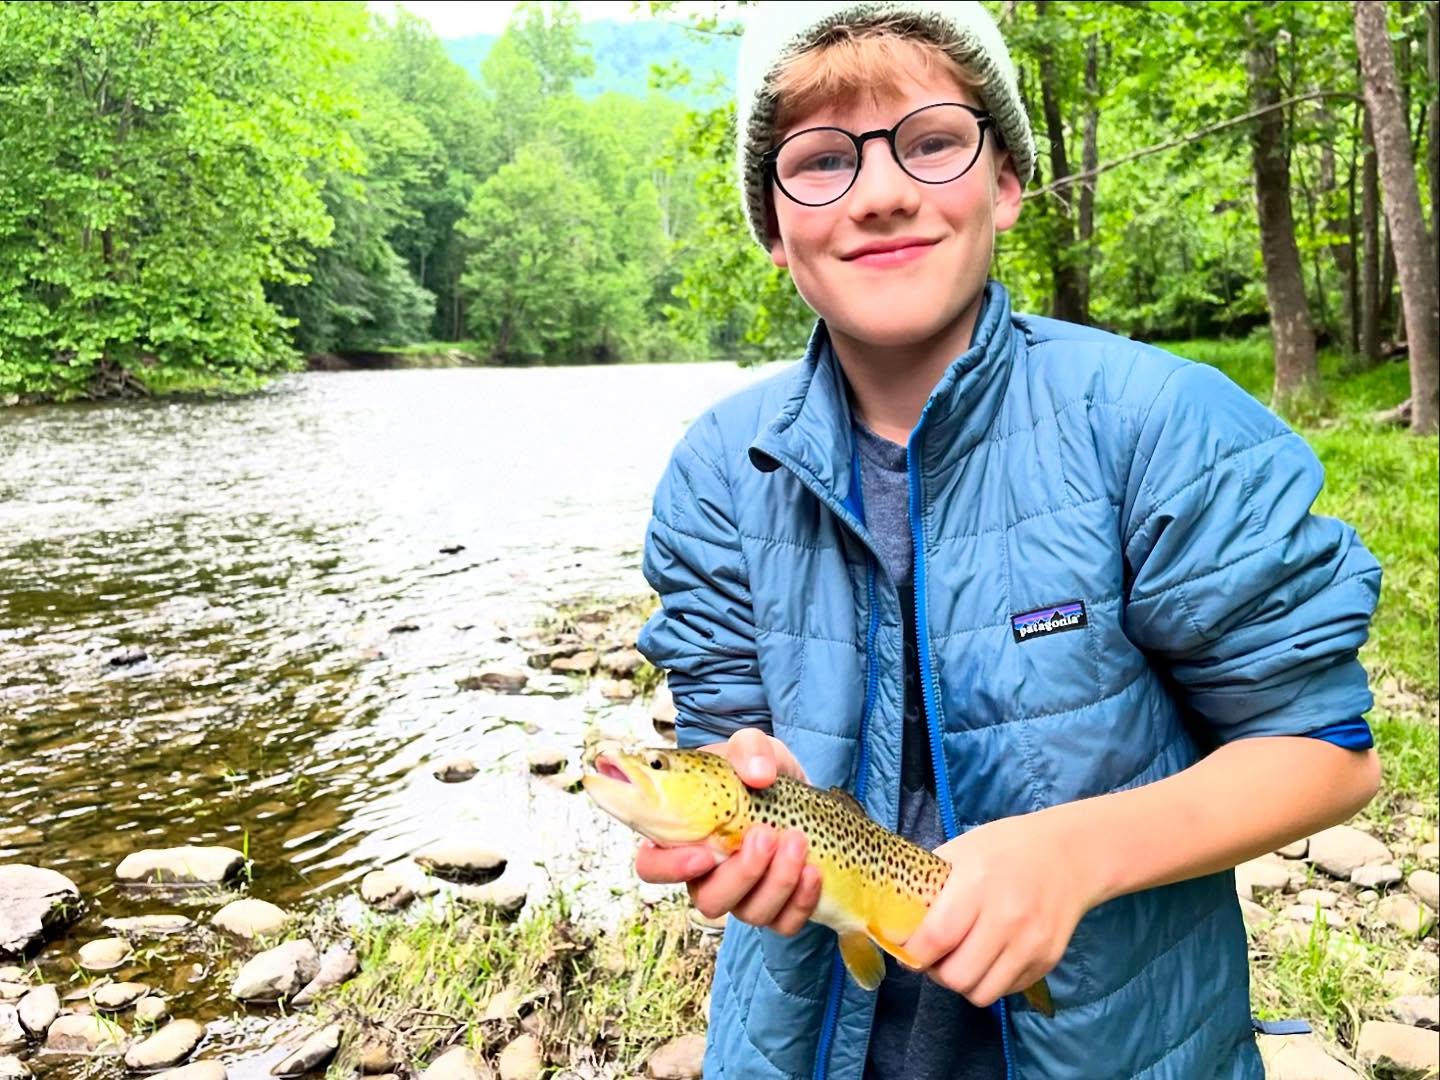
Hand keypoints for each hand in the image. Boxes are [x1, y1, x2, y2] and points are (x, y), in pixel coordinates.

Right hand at [632, 728, 821, 935]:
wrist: (797, 786)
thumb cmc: (758, 768)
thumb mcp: (752, 745)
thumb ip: (749, 749)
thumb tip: (759, 774)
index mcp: (682, 836)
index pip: (652, 866)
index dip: (670, 869)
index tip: (704, 854)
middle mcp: (706, 874)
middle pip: (708, 900)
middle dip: (742, 873)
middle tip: (766, 835)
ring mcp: (742, 895)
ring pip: (749, 913)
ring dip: (777, 881)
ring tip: (798, 841)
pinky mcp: (777, 907)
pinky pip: (784, 923)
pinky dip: (801, 900)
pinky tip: (813, 870)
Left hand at [898, 812, 1095, 1007]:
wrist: (1069, 855)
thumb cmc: (1005, 848)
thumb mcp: (960, 851)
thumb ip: (930, 887)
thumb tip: (898, 921)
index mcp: (977, 885)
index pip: (936, 939)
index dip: (912, 953)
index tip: (904, 948)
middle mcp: (1007, 919)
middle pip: (957, 976)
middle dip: (935, 972)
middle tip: (933, 957)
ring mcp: (1031, 944)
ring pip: (981, 993)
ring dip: (963, 982)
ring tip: (959, 960)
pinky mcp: (1047, 961)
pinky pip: (1006, 990)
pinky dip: (990, 981)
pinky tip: (987, 957)